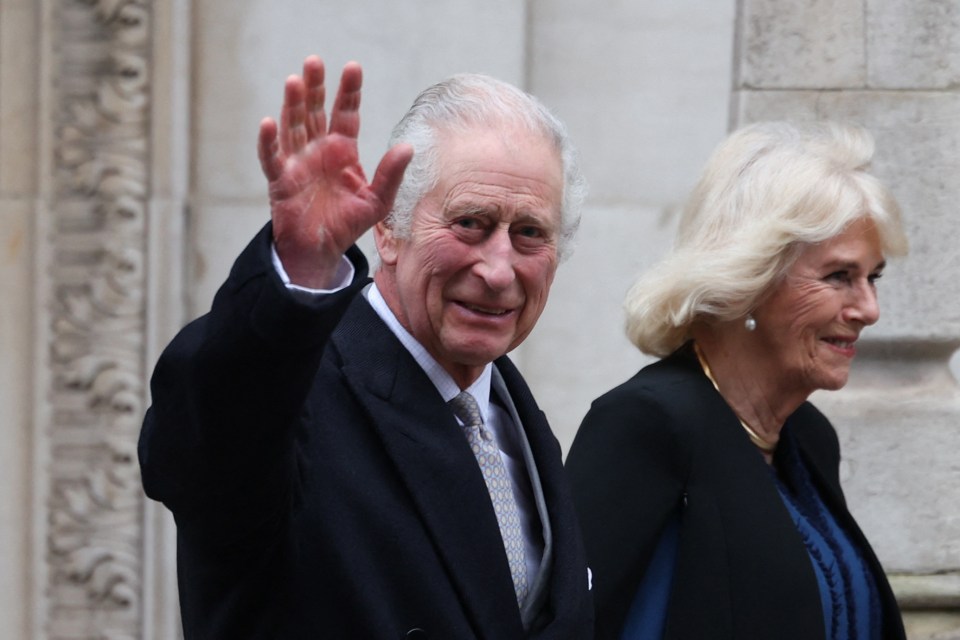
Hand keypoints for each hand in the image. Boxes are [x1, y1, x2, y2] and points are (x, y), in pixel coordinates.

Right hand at [257, 55, 413, 287]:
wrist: (322, 250)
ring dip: (292, 105)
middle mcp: (318, 149)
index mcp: (342, 150)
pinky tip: (269, 123)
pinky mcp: (280, 180)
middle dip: (315, 87)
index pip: (346, 113)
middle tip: (315, 61)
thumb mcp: (378, 200)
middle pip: (314, 111)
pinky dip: (269, 141)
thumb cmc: (348, 223)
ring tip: (295, 81)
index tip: (353, 67)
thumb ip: (391, 174)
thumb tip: (407, 147)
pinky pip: (272, 157)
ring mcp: (297, 162)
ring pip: (293, 126)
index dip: (348, 91)